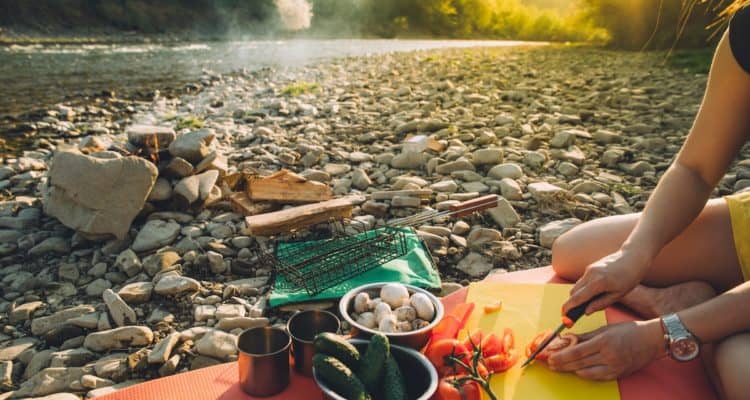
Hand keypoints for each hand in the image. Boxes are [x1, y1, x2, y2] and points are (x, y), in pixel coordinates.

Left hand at [547, 320, 664, 380]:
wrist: (650, 340)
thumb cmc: (628, 331)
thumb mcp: (604, 329)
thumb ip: (585, 336)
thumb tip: (566, 340)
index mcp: (603, 342)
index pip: (576, 352)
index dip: (561, 356)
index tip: (550, 356)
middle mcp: (608, 356)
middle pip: (579, 363)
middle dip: (562, 364)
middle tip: (550, 364)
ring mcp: (614, 367)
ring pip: (586, 372)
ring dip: (570, 370)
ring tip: (559, 368)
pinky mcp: (618, 374)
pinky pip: (597, 377)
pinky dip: (585, 374)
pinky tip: (576, 371)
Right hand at [562, 249, 651, 315]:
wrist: (632, 258)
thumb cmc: (629, 278)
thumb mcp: (618, 295)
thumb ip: (600, 304)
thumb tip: (586, 312)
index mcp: (598, 283)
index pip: (577, 298)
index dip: (568, 308)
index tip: (563, 316)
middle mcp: (590, 275)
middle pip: (573, 292)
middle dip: (572, 303)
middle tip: (574, 314)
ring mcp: (589, 269)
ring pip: (577, 286)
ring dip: (578, 296)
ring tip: (586, 305)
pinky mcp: (590, 267)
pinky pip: (582, 280)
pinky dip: (583, 289)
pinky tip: (592, 293)